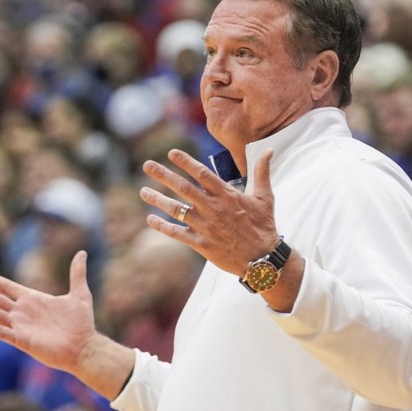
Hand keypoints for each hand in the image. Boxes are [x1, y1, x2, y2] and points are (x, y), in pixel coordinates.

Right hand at [0, 251, 98, 372]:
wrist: (84, 347)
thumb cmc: (82, 323)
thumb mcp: (80, 294)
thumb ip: (77, 273)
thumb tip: (82, 253)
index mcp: (33, 300)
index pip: (8, 288)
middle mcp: (24, 312)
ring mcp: (22, 327)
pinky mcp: (23, 341)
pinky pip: (4, 333)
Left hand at [139, 149, 280, 276]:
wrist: (262, 259)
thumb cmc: (264, 226)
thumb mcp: (265, 197)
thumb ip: (262, 172)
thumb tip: (268, 150)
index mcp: (227, 195)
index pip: (202, 174)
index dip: (186, 162)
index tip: (171, 153)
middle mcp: (213, 208)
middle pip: (184, 188)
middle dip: (164, 175)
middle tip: (147, 165)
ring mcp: (206, 226)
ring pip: (177, 210)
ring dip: (158, 199)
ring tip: (143, 191)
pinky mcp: (201, 243)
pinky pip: (177, 233)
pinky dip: (163, 226)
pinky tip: (150, 219)